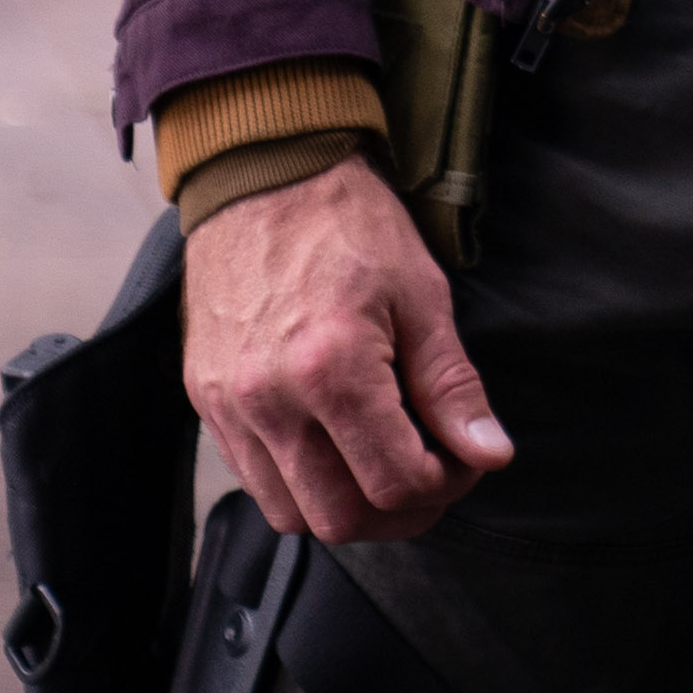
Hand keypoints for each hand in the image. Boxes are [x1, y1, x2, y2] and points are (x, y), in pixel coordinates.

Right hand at [185, 150, 514, 542]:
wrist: (263, 173)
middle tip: (432, 474)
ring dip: (347, 507)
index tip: (464, 458)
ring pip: (291, 513)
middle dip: (401, 512)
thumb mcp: (422, 295)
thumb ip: (452, 386)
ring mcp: (228, 405)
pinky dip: (299, 483)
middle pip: (341, 519)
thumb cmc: (347, 223)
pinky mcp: (204, 400)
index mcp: (331, 369)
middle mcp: (268, 399)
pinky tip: (334, 446)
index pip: (397, 483)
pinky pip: (252, 479)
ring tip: (383, 465)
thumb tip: (488, 454)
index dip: (447, 485)